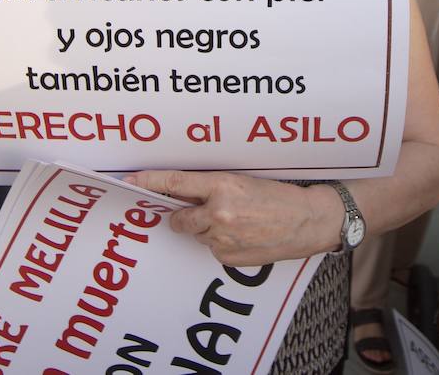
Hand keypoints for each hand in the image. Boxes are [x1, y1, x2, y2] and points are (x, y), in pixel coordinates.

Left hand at [124, 170, 336, 265]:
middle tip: (203, 210)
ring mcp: (223, 239)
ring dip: (207, 229)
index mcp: (223, 186)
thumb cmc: (279, 196)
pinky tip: (244, 235)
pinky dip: (221, 243)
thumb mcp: (243, 181)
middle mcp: (219, 213)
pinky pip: (211, 249)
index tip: (130, 180)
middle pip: (179, 218)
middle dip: (184, 215)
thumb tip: (181, 193)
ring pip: (196, 234)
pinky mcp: (228, 258)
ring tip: (237, 222)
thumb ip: (211, 187)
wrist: (307, 221)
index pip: (175, 183)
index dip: (150, 182)